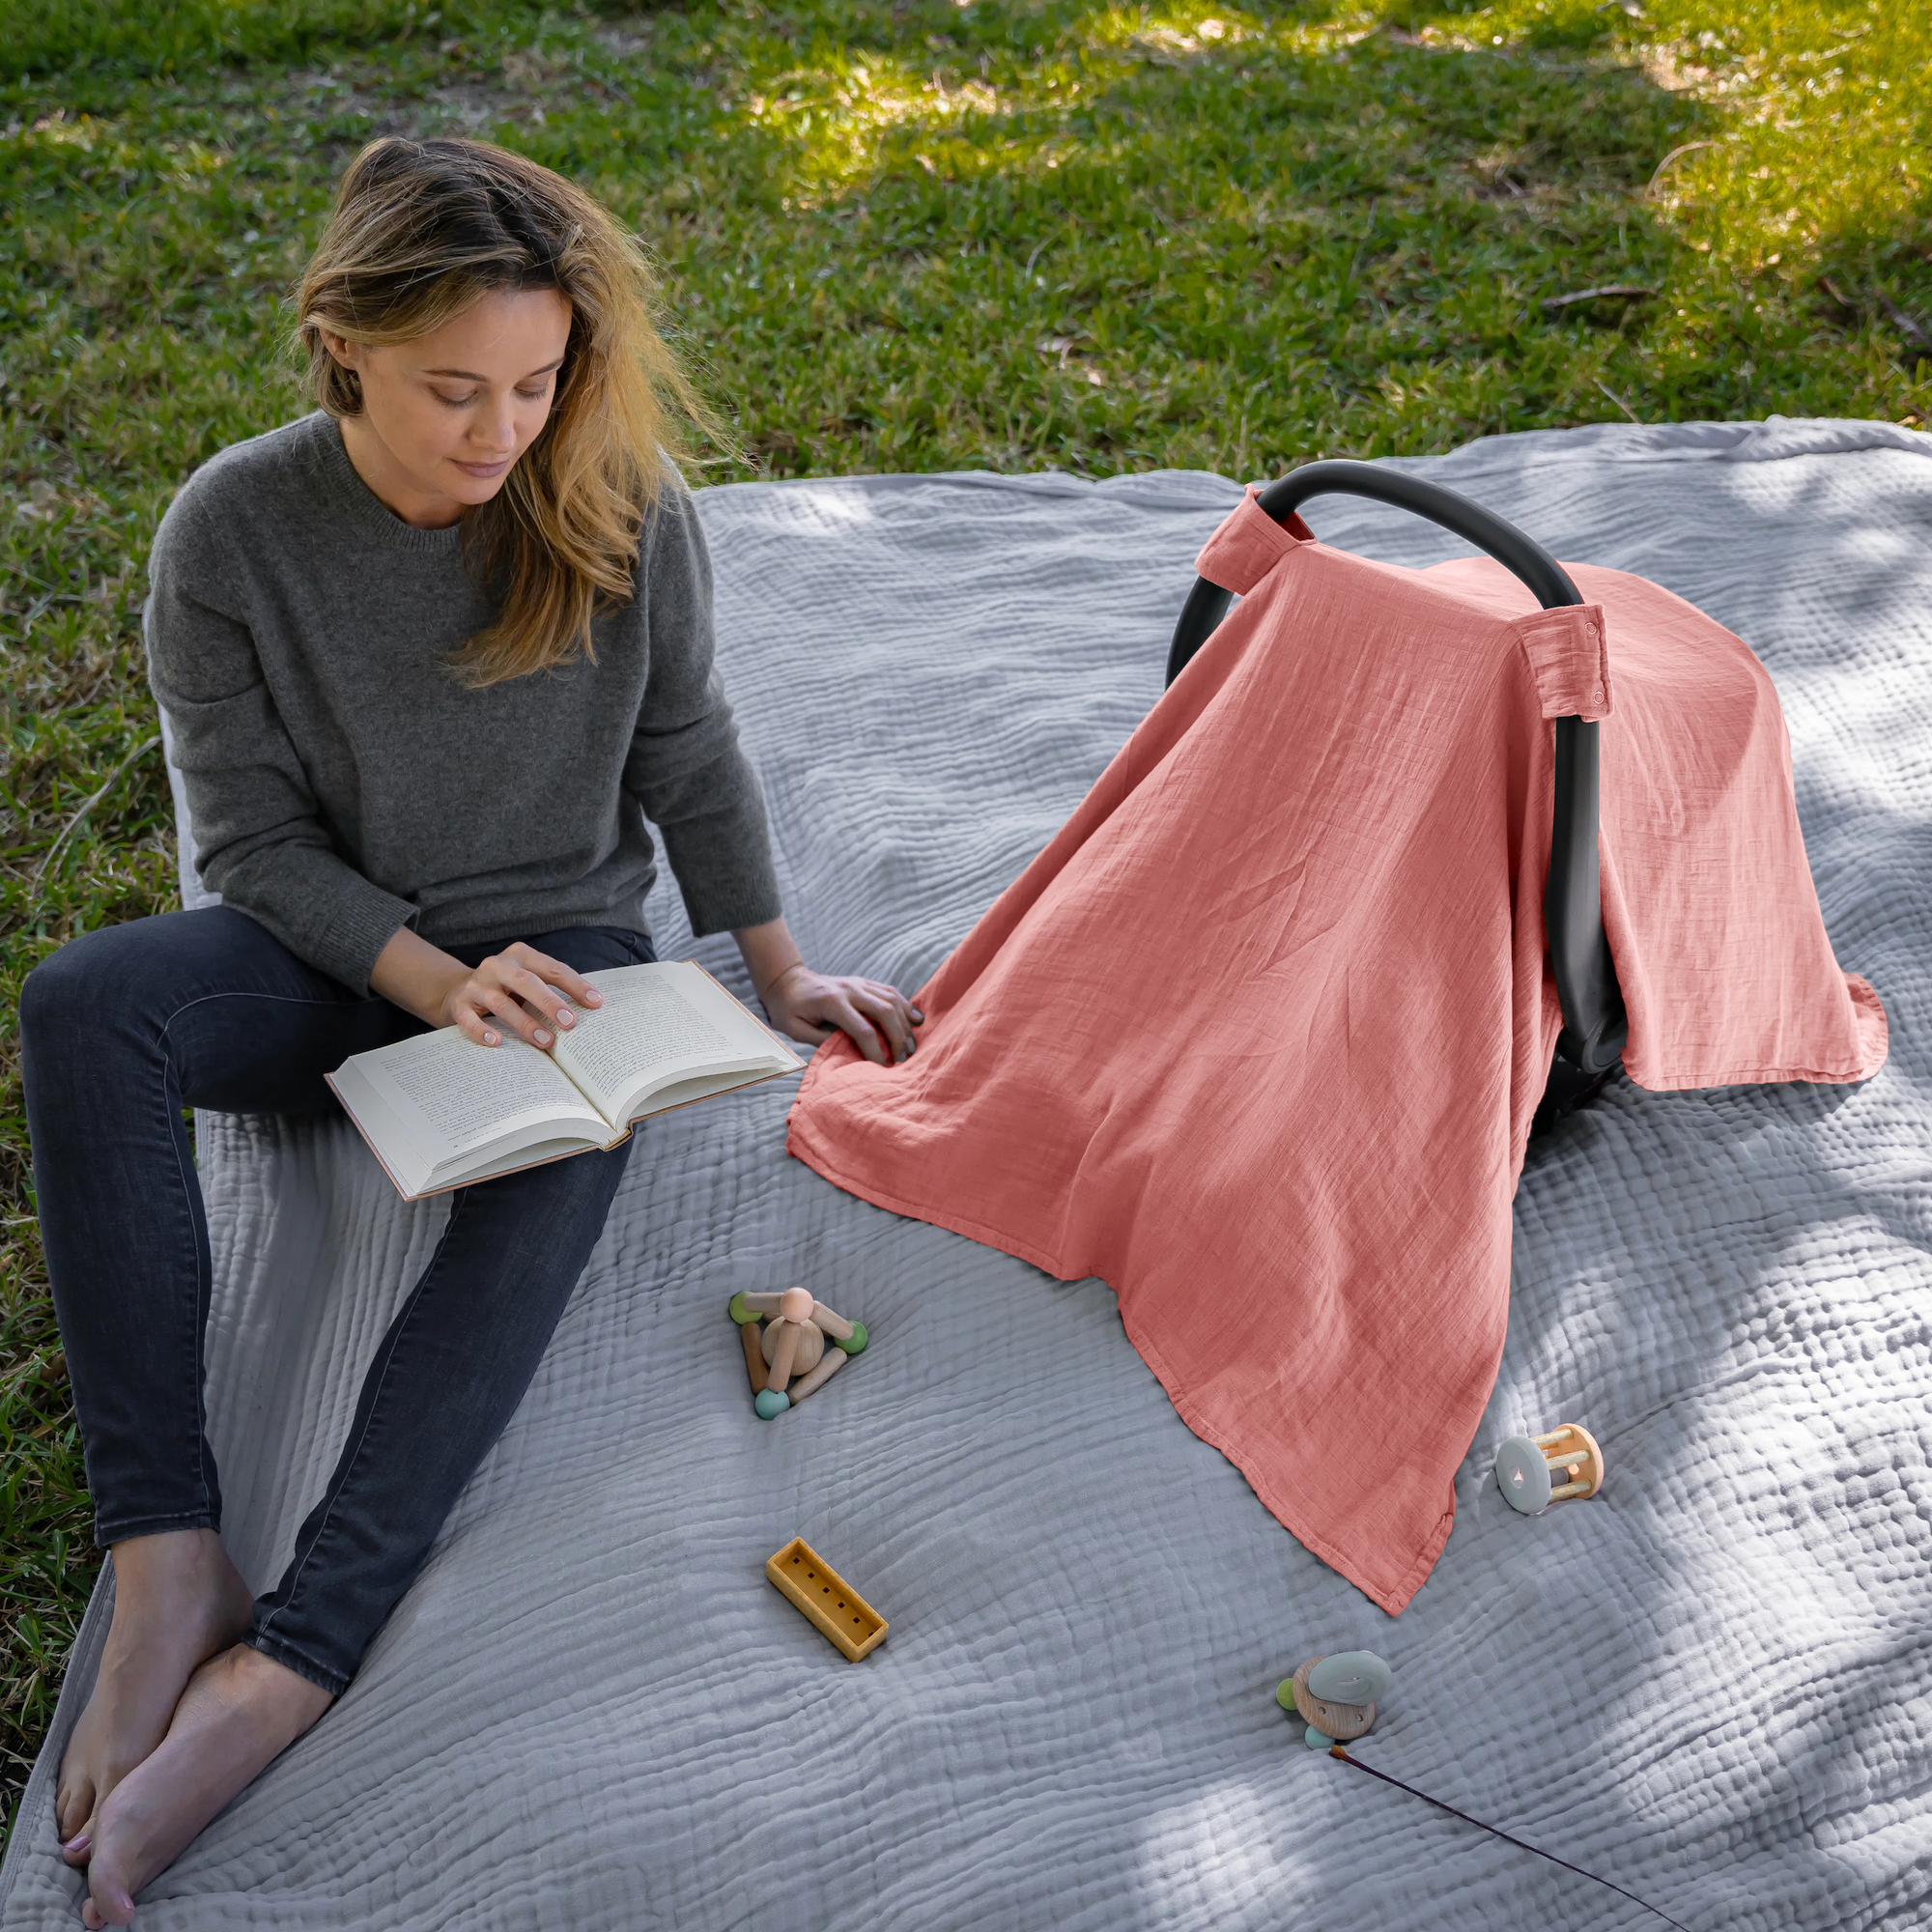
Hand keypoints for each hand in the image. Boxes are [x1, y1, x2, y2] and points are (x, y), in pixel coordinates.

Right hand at [433, 941, 603, 1050]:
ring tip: (546, 1040)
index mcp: (520, 955)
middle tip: (571, 1023)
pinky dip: (483, 1031)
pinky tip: (497, 1043)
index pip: (552, 969)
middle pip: (527, 982)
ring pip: (501, 1004)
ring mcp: (476, 985)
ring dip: (525, 1023)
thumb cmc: (505, 989)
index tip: (596, 1003)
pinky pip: (470, 1020)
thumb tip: (588, 1013)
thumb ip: (550, 990)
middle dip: (550, 1002)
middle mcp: (497, 966)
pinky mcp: (459, 1005)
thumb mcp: (526, 980)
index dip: (575, 985)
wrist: (455, 990)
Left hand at [759, 962, 923, 1064]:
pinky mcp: (864, 982)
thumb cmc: (788, 1009)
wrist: (788, 981)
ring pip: (891, 999)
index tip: (881, 1067)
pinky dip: (905, 1006)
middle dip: (897, 1037)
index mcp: (832, 1002)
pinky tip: (916, 1020)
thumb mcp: (796, 1030)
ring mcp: (859, 983)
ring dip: (905, 1023)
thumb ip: (821, 1040)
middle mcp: (850, 989)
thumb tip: (850, 1051)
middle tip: (903, 1058)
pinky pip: (890, 992)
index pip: (862, 1029)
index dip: (875, 1050)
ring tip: (912, 1044)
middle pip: (884, 1011)